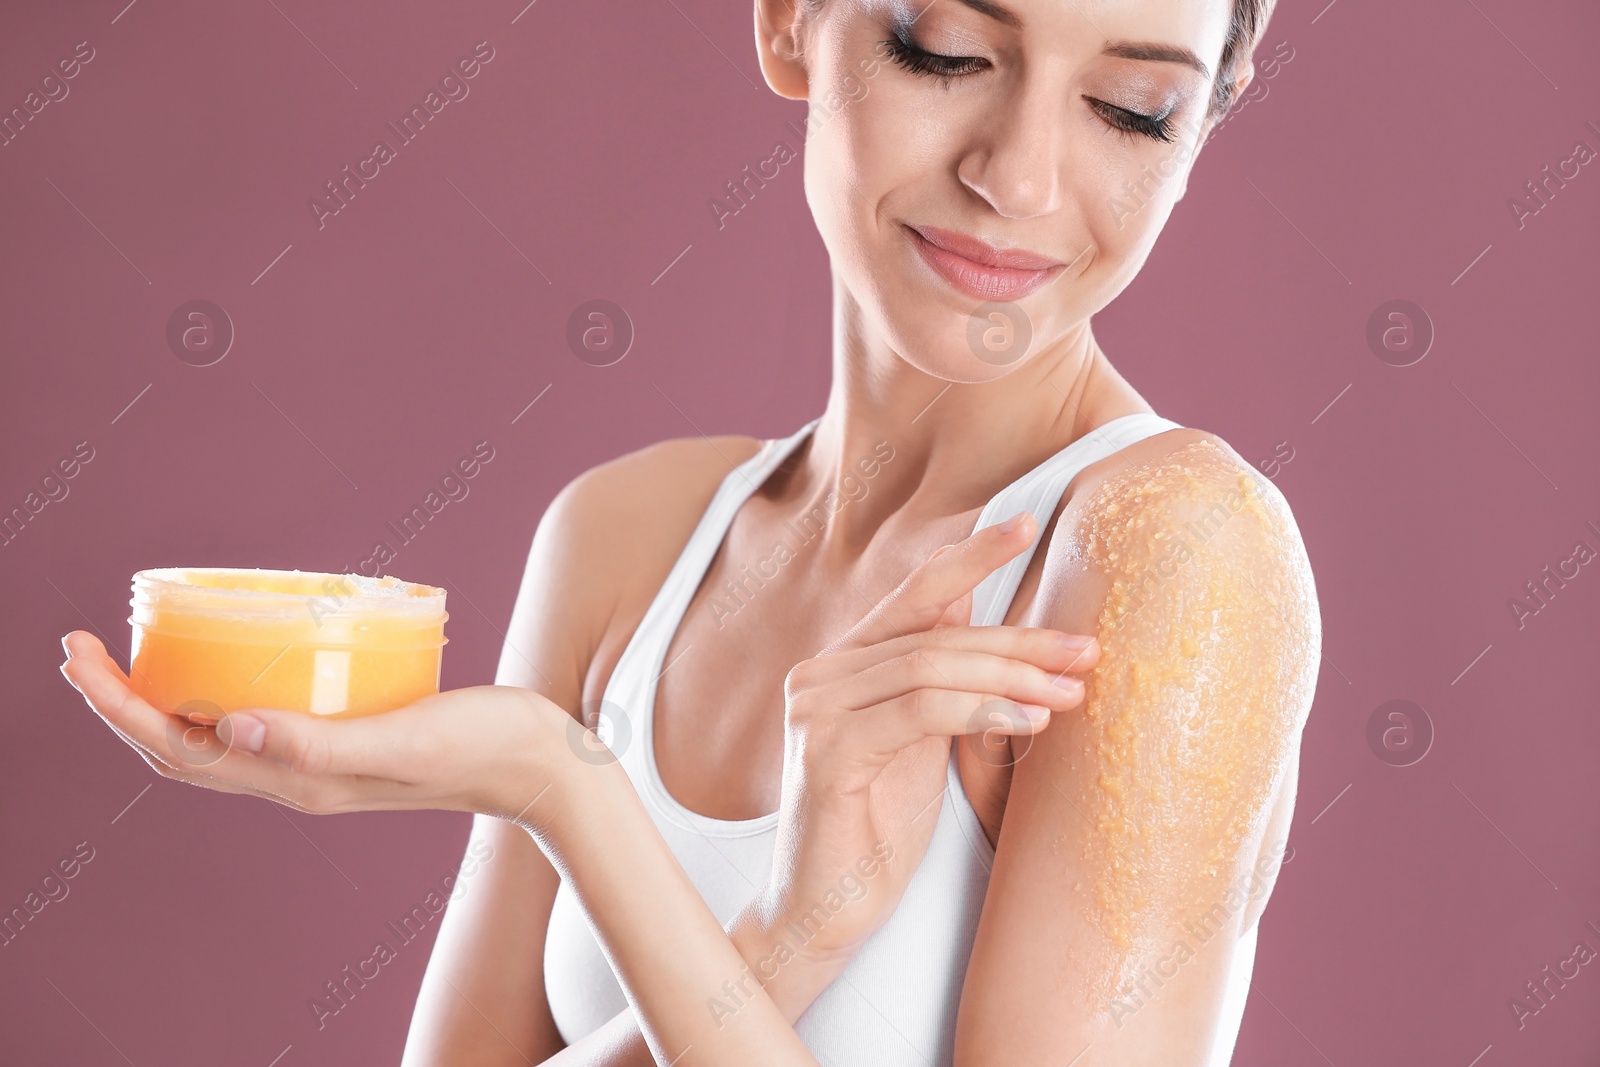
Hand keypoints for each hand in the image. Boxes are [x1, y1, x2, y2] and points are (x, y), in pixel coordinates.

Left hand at [57, 631, 569, 824]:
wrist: (538, 763)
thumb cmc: (481, 746)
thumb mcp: (401, 738)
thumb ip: (320, 741)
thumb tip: (228, 728)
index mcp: (301, 783)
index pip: (180, 751)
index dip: (120, 708)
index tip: (79, 654)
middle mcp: (299, 779)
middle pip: (182, 749)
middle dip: (122, 703)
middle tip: (82, 648)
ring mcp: (320, 762)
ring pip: (214, 739)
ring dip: (161, 701)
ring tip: (133, 654)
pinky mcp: (344, 738)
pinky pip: (257, 721)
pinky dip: (219, 693)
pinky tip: (228, 657)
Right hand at [733, 511, 1099, 1012]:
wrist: (823, 911)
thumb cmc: (876, 829)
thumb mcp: (919, 742)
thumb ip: (941, 681)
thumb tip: (985, 616)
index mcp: (844, 664)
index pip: (914, 594)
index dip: (970, 555)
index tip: (1029, 525)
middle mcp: (821, 674)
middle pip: (936, 632)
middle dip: (1020, 640)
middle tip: (1085, 651)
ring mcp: (816, 709)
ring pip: (930, 665)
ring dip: (1012, 676)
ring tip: (1071, 694)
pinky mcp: (825, 752)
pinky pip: (918, 712)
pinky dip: (980, 710)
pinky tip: (1026, 724)